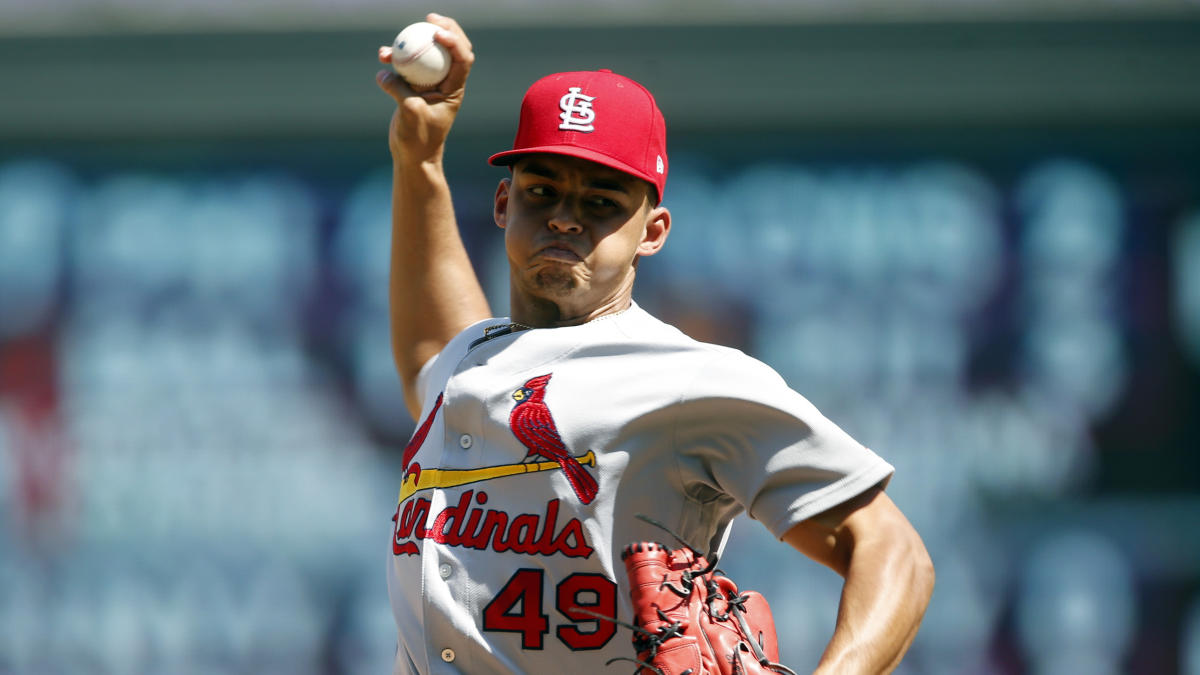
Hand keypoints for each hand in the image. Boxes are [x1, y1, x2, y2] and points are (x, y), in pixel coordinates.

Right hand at [375, 13, 474, 161]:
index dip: (454, 40)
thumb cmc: (418, 139)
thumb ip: (399, 90)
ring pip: (426, 55)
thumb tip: (384, 73)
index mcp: (454, 89)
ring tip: (400, 35)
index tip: (437, 32)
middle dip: (444, 28)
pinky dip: (396, 60)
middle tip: (429, 18)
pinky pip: (406, 67)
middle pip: (450, 49)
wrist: (413, 156)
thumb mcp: (410, 113)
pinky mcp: (413, 88)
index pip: (462, 58)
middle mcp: (445, 83)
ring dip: (414, 43)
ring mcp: (428, 84)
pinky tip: (383, 56)